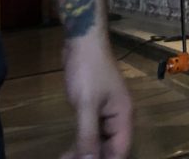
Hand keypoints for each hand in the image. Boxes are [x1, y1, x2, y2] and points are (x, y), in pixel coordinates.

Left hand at [60, 35, 132, 158]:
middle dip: (94, 157)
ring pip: (100, 142)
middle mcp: (119, 117)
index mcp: (123, 116)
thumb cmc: (88, 70)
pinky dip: (82, 142)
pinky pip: (93, 132)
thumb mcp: (86, 104)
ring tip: (65, 158)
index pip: (121, 150)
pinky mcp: (96, 108)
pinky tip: (68, 150)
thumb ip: (88, 135)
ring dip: (85, 152)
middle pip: (111, 148)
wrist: (83, 42)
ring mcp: (107, 112)